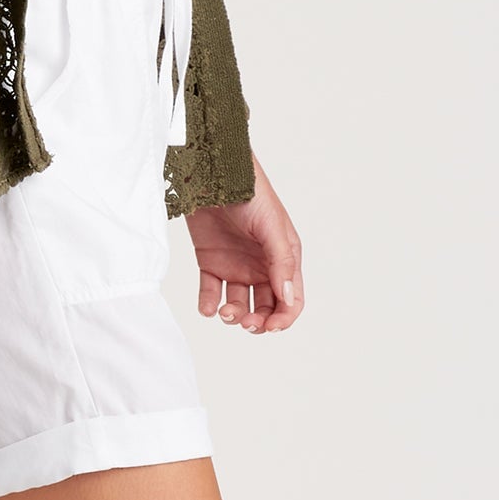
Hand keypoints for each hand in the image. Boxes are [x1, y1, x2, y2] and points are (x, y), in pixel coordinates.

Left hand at [185, 149, 302, 333]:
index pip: (290, 300)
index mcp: (282, 258)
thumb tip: (287, 299)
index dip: (283, 318)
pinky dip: (209, 304)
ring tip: (224, 312)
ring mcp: (235, 264)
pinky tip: (208, 307)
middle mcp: (261, 265)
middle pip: (265, 307)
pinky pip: (211, 291)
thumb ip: (280, 261)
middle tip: (246, 322)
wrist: (212, 172)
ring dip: (234, 315)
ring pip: (239, 304)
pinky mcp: (211, 261)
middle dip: (258, 321)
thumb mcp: (271, 226)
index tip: (269, 327)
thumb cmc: (250, 192)